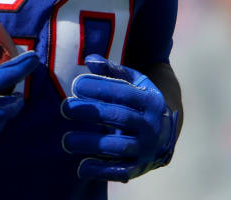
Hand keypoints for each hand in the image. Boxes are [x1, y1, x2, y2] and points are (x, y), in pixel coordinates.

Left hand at [60, 55, 178, 181]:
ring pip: (118, 146)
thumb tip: (89, 59)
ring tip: (66, 140)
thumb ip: (111, 70)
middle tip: (65, 108)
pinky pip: (120, 171)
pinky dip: (101, 170)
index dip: (100, 88)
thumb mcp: (133, 82)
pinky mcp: (139, 167)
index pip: (125, 92)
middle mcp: (151, 125)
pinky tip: (81, 168)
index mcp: (151, 100)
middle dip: (92, 113)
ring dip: (92, 143)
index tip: (76, 85)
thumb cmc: (140, 102)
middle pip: (120, 117)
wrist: (165, 134)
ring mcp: (146, 148)